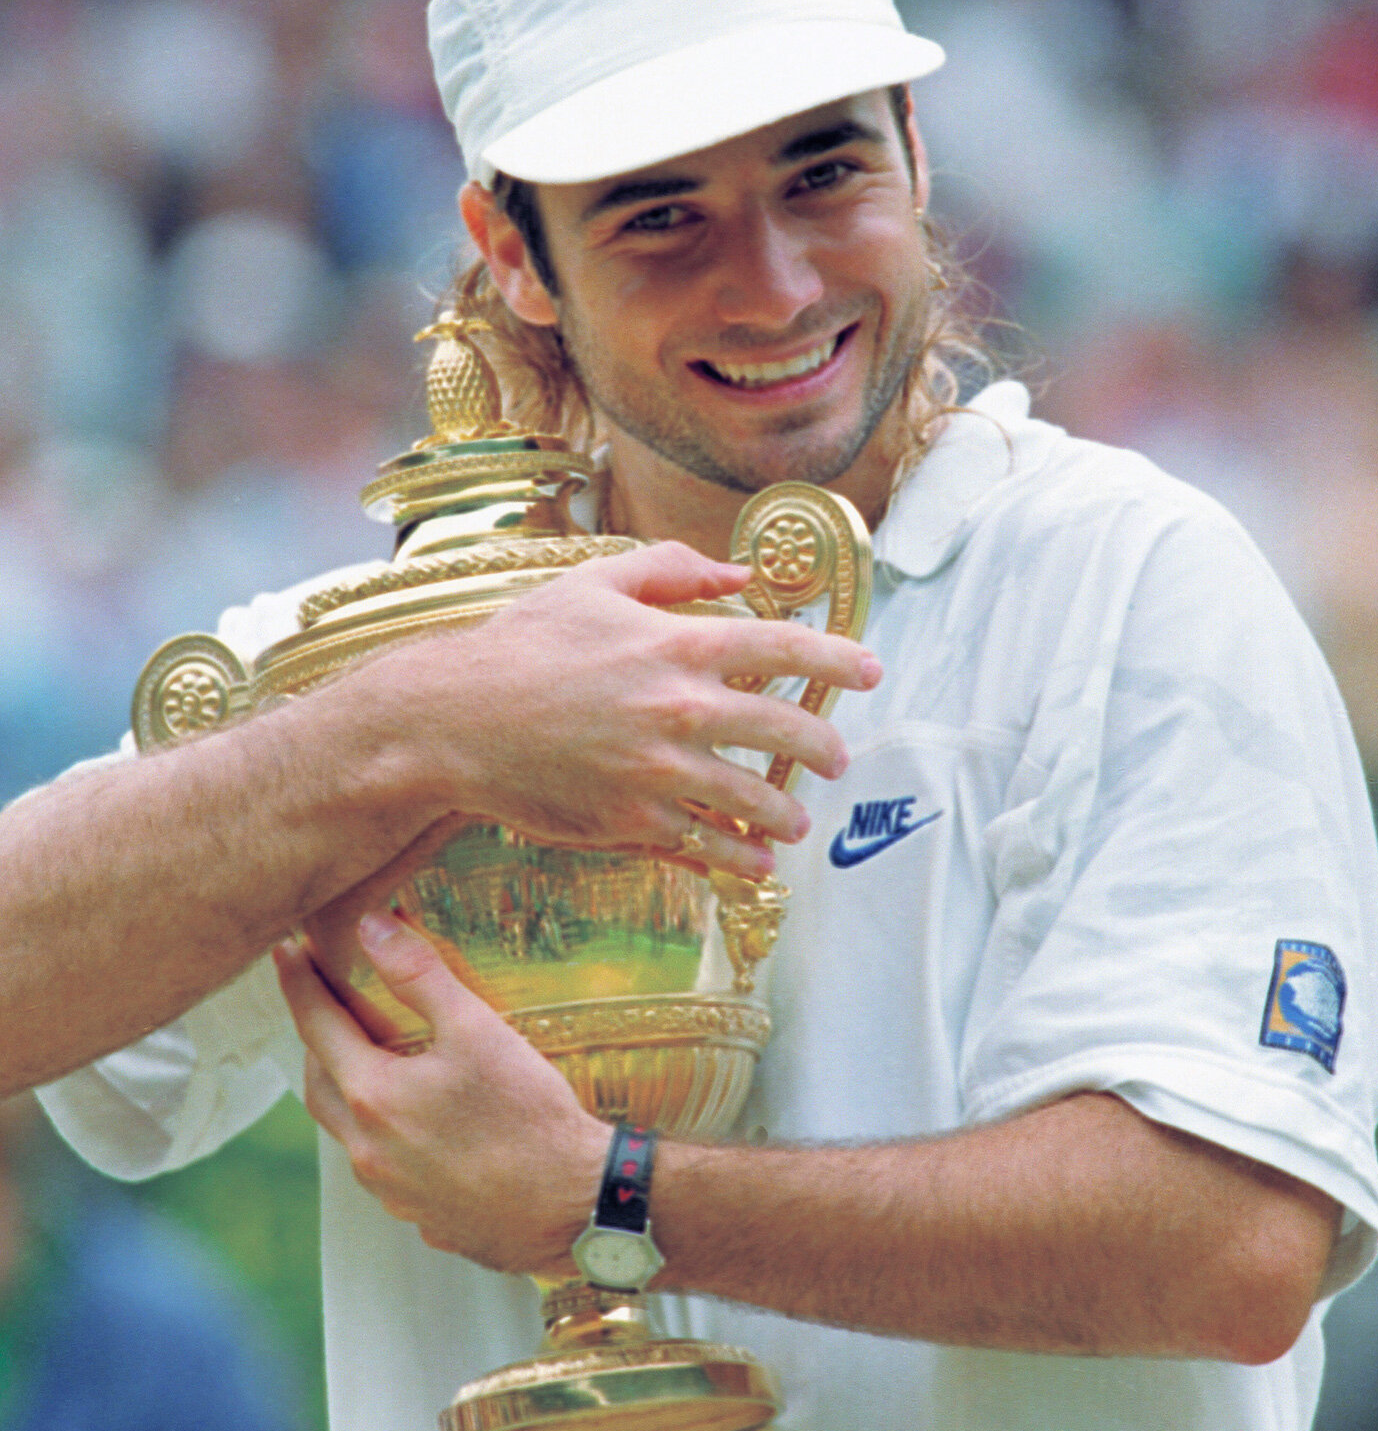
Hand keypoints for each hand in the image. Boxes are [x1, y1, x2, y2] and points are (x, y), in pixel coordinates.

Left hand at [274, 914, 610, 1272]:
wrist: (572, 1205)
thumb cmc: (529, 1115)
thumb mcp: (477, 1028)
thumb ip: (419, 974)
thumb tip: (372, 927)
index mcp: (374, 1097)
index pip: (316, 1027)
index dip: (299, 984)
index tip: (286, 951)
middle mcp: (368, 1150)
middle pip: (319, 1086)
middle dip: (316, 1043)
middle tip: (326, 1008)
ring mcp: (392, 1192)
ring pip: (348, 1134)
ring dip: (348, 1093)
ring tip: (372, 1064)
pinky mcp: (422, 1217)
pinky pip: (385, 1169)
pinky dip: (385, 1136)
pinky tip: (420, 1126)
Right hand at [346, 540, 880, 881]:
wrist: (452, 721)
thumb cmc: (522, 645)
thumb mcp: (594, 583)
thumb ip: (672, 568)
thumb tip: (738, 571)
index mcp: (679, 645)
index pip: (787, 650)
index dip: (839, 661)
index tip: (872, 672)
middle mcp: (681, 709)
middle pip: (787, 732)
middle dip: (824, 748)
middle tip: (835, 759)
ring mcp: (660, 772)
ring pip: (756, 801)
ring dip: (787, 812)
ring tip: (796, 818)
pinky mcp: (634, 823)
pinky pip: (709, 847)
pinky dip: (742, 859)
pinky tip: (758, 862)